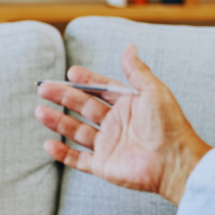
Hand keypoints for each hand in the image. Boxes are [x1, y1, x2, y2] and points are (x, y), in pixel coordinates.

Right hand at [35, 44, 210, 204]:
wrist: (174, 161)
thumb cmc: (169, 125)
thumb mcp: (153, 91)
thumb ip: (137, 71)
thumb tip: (129, 47)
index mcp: (127, 106)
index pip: (101, 90)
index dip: (86, 81)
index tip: (71, 73)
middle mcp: (115, 125)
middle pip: (83, 108)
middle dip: (63, 98)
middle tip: (44, 88)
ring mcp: (108, 146)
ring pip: (76, 131)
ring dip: (57, 122)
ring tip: (40, 112)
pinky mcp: (103, 166)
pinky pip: (78, 160)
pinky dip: (62, 154)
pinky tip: (48, 144)